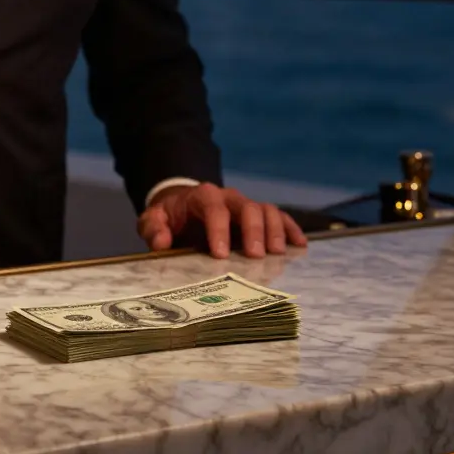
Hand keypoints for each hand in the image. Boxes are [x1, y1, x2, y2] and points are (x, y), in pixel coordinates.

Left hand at [138, 183, 306, 258]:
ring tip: (278, 253)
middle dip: (253, 231)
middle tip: (256, 256)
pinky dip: (291, 228)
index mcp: (202, 197)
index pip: (214, 210)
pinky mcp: (259, 214)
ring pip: (266, 210)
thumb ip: (153, 228)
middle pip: (246, 208)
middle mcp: (228, 197)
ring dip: (275, 231)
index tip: (220, 254)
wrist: (183, 205)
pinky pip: (279, 216)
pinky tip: (300, 245)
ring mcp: (246, 205)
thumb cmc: (171, 216)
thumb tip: (161, 243)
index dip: (218, 231)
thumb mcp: (154, 219)